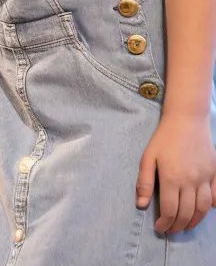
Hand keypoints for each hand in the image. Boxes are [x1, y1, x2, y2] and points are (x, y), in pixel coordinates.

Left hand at [136, 115, 215, 233]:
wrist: (186, 121)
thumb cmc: (164, 138)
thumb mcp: (148, 157)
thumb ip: (145, 181)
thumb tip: (141, 204)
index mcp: (172, 178)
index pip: (170, 210)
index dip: (165, 223)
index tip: (159, 228)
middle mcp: (191, 182)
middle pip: (187, 213)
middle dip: (178, 226)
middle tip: (171, 230)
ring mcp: (205, 179)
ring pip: (203, 209)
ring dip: (194, 221)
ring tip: (186, 226)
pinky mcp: (214, 174)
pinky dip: (211, 208)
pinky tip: (204, 211)